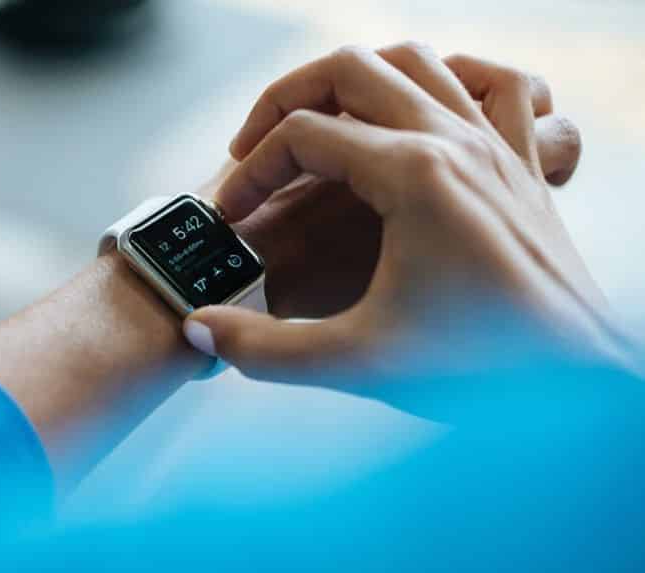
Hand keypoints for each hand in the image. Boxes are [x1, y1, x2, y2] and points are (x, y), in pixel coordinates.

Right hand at [184, 44, 634, 386]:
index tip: (233, 219)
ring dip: (356, 79)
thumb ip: (265, 348)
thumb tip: (200, 333)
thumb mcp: (358, 362)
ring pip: (416, 61)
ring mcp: (495, 146)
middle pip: (349, 70)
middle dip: (284, 99)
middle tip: (253, 147)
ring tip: (320, 122)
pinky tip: (430, 106)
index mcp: (413, 175)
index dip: (250, 173)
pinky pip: (498, 86)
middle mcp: (456, 142)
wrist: (583, 387)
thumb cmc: (485, 369)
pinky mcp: (520, 167)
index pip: (302, 135)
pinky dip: (457, 78)